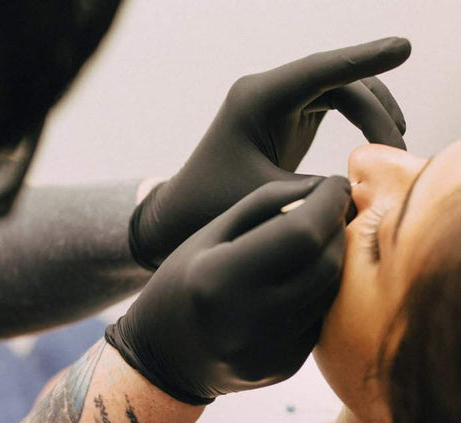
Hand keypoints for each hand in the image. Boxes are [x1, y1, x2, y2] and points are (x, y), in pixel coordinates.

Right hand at [107, 176, 350, 403]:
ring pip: (329, 292)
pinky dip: (318, 290)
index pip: (300, 233)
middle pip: (325, 264)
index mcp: (220, 278)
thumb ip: (264, 203)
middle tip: (330, 210)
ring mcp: (268, 352)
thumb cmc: (183, 279)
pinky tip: (300, 278)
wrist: (165, 353)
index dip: (329, 202)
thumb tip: (322, 188)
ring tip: (315, 240)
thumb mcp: (210, 232)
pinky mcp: (283, 367)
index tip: (338, 183)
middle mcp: (248, 321)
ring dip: (333, 257)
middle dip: (337, 228)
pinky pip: (318, 319)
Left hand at [131, 37, 410, 268]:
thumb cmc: (215, 199)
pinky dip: (357, 118)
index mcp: (257, 99)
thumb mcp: (266, 197)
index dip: (363, 60)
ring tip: (395, 144)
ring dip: (371, 112)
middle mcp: (268, 91)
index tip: (403, 49)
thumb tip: (358, 191)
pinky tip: (374, 141)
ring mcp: (279, 101)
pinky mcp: (287, 115)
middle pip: (337, 82)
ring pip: (338, 90)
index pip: (319, 72)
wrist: (189, 203)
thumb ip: (314, 192)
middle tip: (400, 148)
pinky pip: (331, 104)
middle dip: (375, 111)